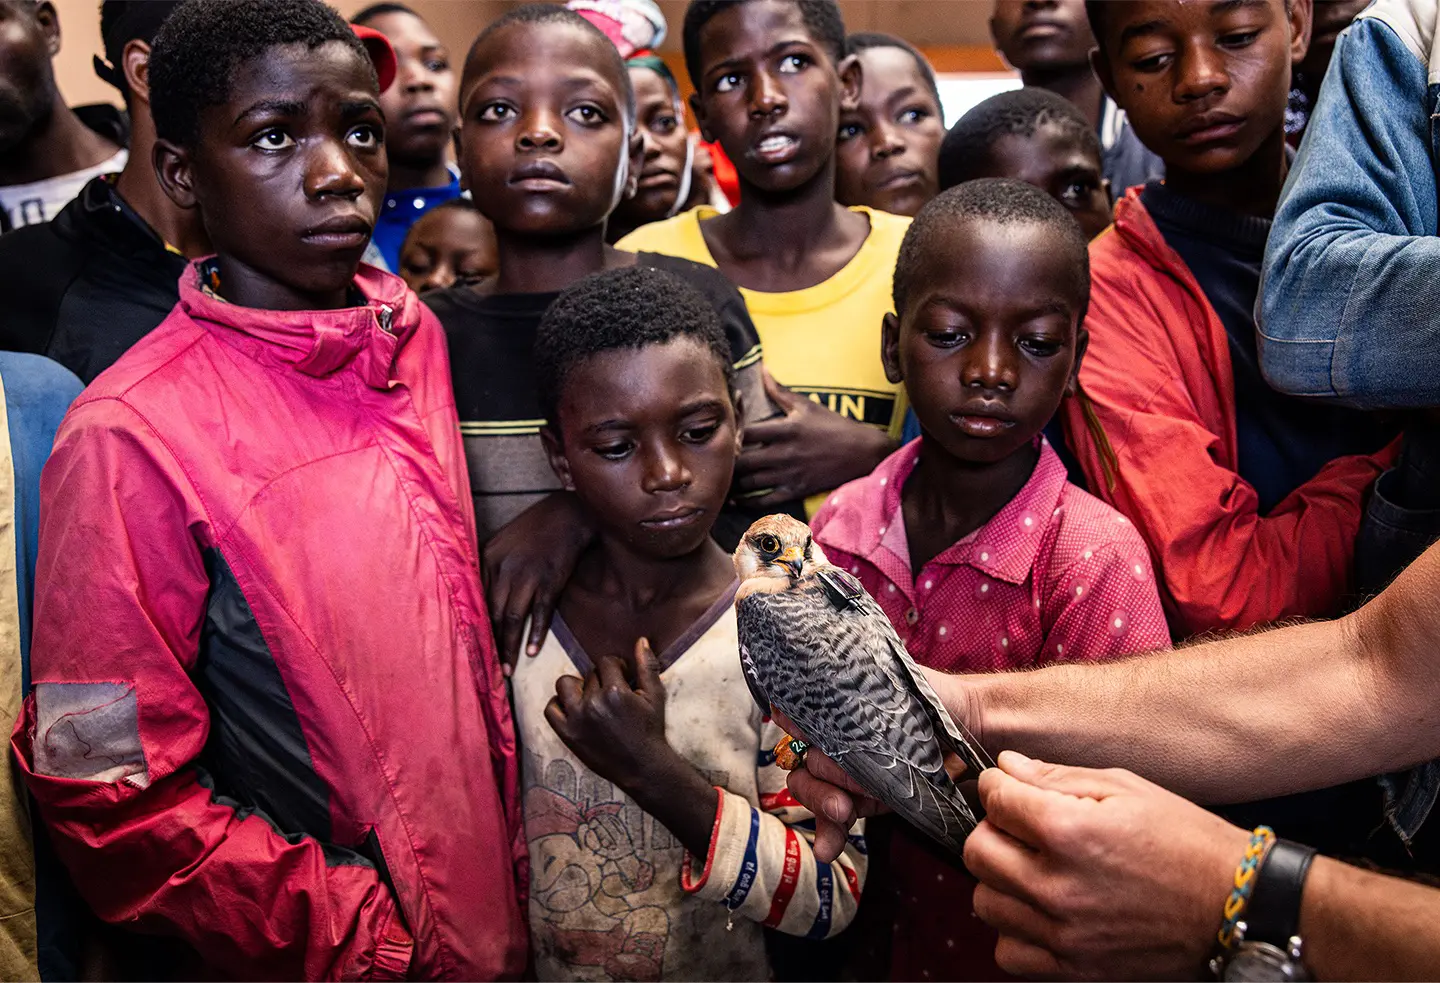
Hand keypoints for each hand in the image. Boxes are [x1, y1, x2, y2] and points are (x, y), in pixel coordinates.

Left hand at [482, 492, 594, 666]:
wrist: (567, 515)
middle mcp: (504, 568)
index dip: (479, 629)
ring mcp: (528, 575)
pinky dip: (536, 634)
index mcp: (488, 558)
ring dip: (510, 647)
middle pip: (494, 615)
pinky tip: (532, 651)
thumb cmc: (534, 529)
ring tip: (508, 670)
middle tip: (490, 670)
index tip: (478, 650)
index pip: (480, 602)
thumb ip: (491, 567)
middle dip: (492, 645)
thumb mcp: (504, 542)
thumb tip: (484, 599)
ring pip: (514, 619)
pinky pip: (540, 613)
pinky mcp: (550, 580)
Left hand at [545, 638, 671, 793]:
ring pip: (565, 684)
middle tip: (611, 694)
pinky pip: (551, 708)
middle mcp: (593, 703)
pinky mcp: (567, 734)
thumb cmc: (651, 730)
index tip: (622, 678)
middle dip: (601, 679)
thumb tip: (641, 640)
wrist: (643, 767)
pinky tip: (573, 708)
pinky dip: (559, 704)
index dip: (616, 667)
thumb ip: (647, 666)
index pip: (606, 662)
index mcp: (615, 691)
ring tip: (590, 697)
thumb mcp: (655, 696)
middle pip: (589, 674)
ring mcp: (577, 719)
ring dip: (576, 687)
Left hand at [733, 371, 895, 506]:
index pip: (747, 432)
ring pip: (751, 483)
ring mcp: (790, 474)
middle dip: (727, 461)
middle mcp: (785, 453)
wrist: (863, 453)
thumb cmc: (835, 426)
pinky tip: (735, 499)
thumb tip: (762, 369)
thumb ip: (780, 391)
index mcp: (786, 429)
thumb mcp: (807, 406)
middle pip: (743, 460)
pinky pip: (766, 500)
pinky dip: (748, 502)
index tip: (722, 435)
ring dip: (733, 482)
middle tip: (714, 460)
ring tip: (719, 479)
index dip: (730, 434)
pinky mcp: (797, 490)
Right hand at [781, 668, 984, 862]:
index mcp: (834, 706)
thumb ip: (842, 697)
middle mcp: (835, 738)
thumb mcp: (887, 689)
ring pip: (814, 790)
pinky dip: (829, 834)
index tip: (802, 737)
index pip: (794, 721)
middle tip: (845, 788)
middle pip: (803, 762)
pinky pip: (836, 818)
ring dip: (822, 805)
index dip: (795, 732)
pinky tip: (827, 849)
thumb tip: (787, 710)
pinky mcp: (865, 799)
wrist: (973, 729)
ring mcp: (848, 771)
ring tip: (842, 813)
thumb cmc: (931, 698)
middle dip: (819, 779)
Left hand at [964, 751, 1248, 979]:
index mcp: (1070, 832)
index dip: (999, 785)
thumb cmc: (1186, 841)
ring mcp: (1064, 934)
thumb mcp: (1125, 788)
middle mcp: (1058, 887)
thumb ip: (1056, 777)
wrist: (1237, 905)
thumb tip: (1006, 766)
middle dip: (994, 829)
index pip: (994, 799)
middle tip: (1023, 826)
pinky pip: (1009, 952)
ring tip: (1035, 868)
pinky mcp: (1075, 969)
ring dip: (1001, 880)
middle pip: (977, 852)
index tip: (1011, 786)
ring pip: (986, 902)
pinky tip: (1042, 909)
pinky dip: (1016, 930)